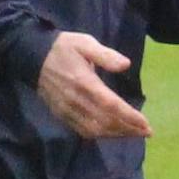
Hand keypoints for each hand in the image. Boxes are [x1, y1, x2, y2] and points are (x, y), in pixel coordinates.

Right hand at [36, 32, 153, 139]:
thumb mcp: (85, 43)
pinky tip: (111, 133)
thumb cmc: (63, 48)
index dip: (130, 117)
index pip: (111, 106)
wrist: (32, 56)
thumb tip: (126, 65)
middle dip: (128, 129)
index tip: (146, 124)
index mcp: (85, 82)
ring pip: (94, 130)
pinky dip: (99, 135)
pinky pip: (82, 130)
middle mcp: (76, 101)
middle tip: (146, 132)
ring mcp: (67, 110)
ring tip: (132, 133)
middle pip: (106, 122)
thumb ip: (106, 55)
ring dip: (115, 134)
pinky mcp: (61, 115)